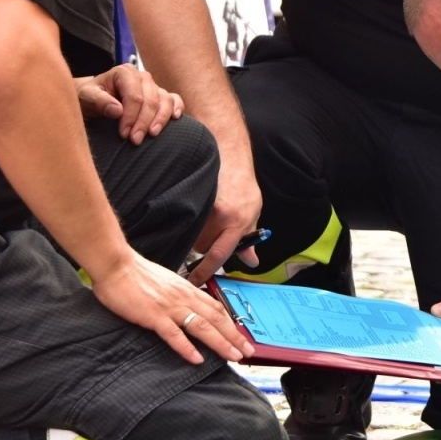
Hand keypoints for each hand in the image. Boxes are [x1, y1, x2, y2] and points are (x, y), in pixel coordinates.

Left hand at [77, 66, 182, 144]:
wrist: (93, 99)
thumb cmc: (89, 98)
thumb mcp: (86, 98)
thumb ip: (98, 101)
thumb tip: (117, 111)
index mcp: (125, 73)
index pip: (134, 96)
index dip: (131, 116)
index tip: (123, 134)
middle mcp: (142, 77)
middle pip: (151, 100)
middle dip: (143, 122)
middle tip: (135, 140)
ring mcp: (153, 86)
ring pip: (165, 101)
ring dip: (161, 119)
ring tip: (152, 135)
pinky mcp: (161, 95)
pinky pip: (175, 100)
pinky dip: (177, 108)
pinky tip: (174, 119)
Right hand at [90, 251, 253, 363]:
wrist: (115, 265)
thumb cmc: (136, 274)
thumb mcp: (166, 282)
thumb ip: (178, 294)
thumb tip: (188, 306)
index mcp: (187, 290)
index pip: (216, 308)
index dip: (232, 323)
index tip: (242, 337)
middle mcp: (184, 298)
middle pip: (216, 319)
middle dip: (235, 337)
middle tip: (249, 352)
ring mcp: (170, 307)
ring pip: (202, 327)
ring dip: (220, 343)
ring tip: (234, 357)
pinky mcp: (153, 316)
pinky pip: (174, 334)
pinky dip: (186, 348)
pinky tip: (197, 360)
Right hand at [187, 159, 261, 283]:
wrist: (231, 158)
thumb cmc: (243, 187)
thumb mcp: (253, 214)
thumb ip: (249, 240)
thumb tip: (251, 262)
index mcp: (237, 222)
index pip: (219, 254)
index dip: (205, 271)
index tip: (195, 281)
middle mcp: (220, 216)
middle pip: (201, 247)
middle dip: (206, 246)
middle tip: (214, 233)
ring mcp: (204, 207)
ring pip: (192, 235)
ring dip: (198, 233)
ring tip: (208, 219)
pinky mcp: (192, 198)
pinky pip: (187, 220)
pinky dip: (191, 221)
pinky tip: (199, 212)